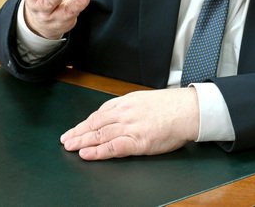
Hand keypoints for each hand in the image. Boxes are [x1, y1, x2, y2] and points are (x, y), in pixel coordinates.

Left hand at [60, 88, 199, 159]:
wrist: (188, 110)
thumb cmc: (173, 106)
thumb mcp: (146, 100)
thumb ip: (131, 107)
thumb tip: (120, 114)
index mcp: (127, 102)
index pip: (100, 113)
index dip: (85, 122)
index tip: (76, 128)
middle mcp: (125, 113)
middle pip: (95, 124)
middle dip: (78, 132)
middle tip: (66, 140)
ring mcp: (130, 127)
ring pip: (99, 135)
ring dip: (82, 141)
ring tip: (70, 147)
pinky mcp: (137, 141)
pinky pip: (112, 147)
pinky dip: (97, 151)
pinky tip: (87, 154)